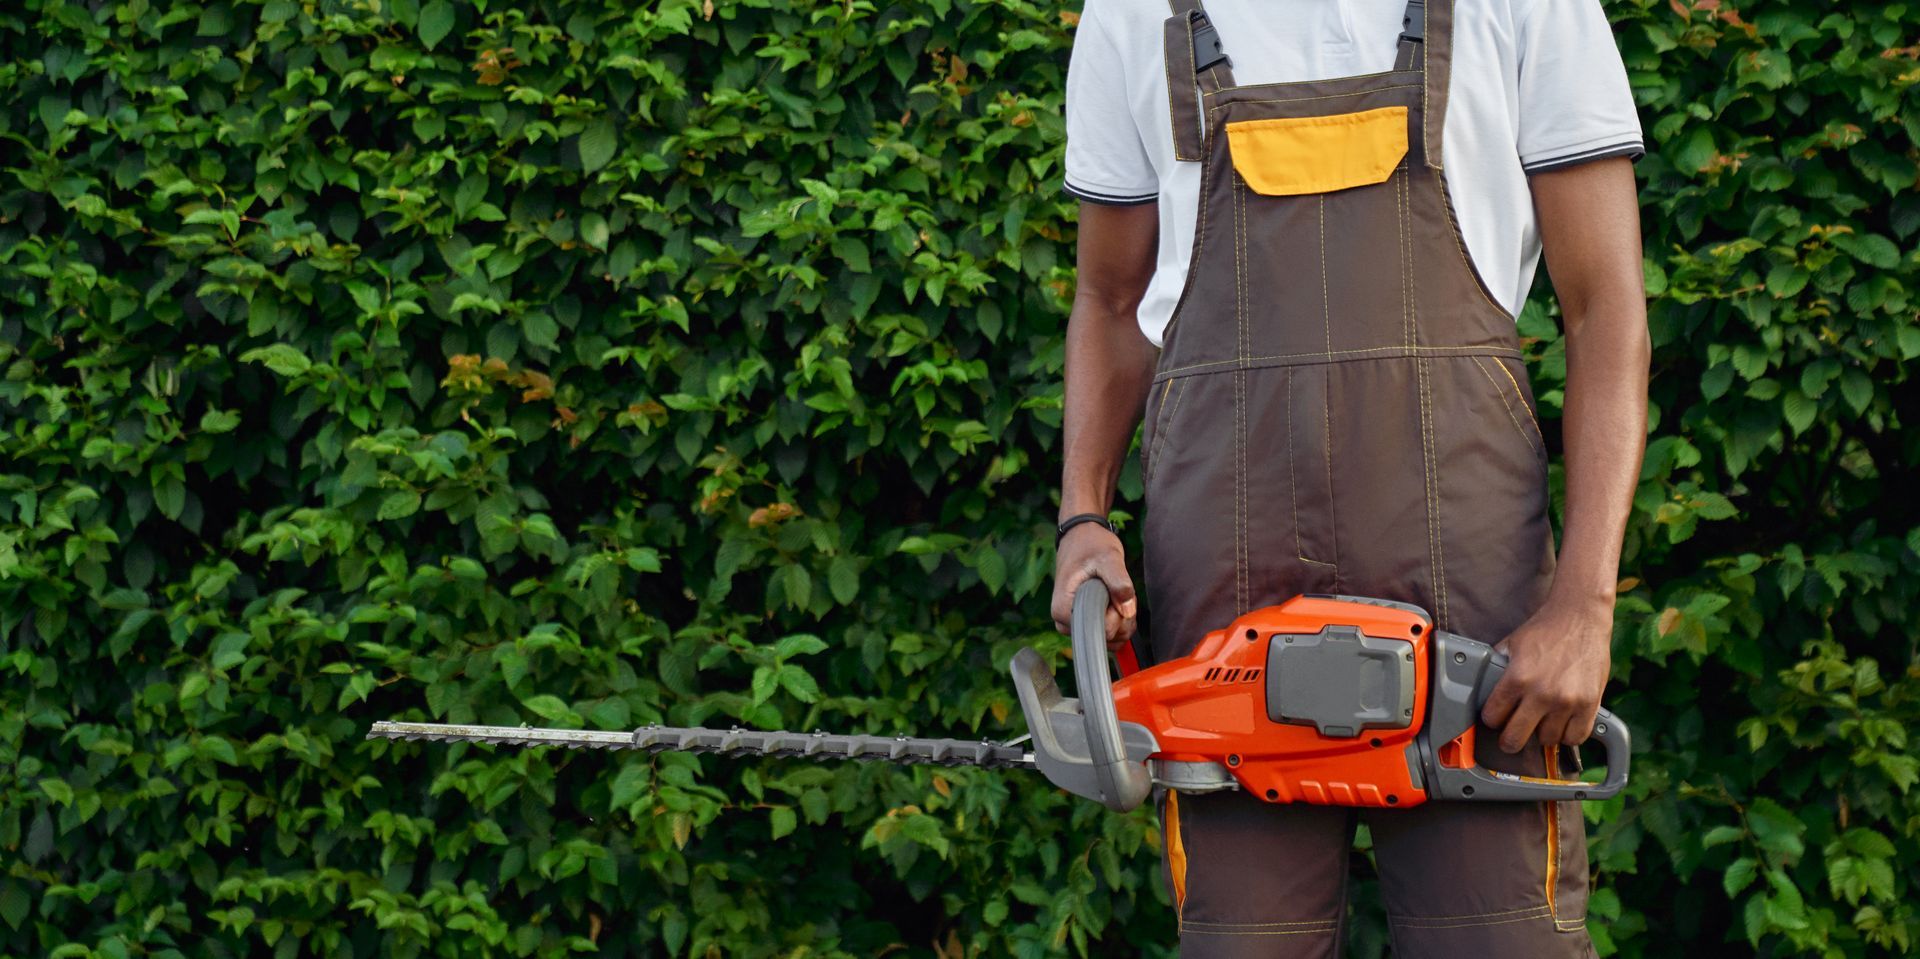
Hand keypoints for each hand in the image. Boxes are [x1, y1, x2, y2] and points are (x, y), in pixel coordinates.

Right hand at [1050, 523, 1137, 648]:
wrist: (1082, 537)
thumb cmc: (1090, 545)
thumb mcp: (1108, 557)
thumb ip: (1119, 582)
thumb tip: (1127, 611)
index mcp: (1063, 610)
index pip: (1099, 631)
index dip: (1115, 614)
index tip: (1113, 591)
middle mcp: (1065, 623)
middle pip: (1106, 637)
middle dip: (1121, 615)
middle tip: (1117, 587)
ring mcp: (1075, 625)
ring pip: (1111, 638)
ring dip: (1123, 618)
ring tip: (1117, 591)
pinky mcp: (1085, 623)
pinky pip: (1110, 634)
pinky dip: (1121, 620)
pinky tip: (1118, 600)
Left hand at [1478, 597, 1613, 752]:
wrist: (1580, 617)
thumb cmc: (1546, 629)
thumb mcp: (1511, 645)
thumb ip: (1498, 667)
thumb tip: (1483, 683)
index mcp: (1517, 678)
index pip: (1493, 717)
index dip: (1492, 720)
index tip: (1495, 719)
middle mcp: (1541, 693)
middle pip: (1515, 738)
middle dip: (1510, 739)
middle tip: (1512, 736)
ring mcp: (1567, 701)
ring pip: (1547, 740)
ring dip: (1542, 734)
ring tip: (1541, 723)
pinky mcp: (1590, 704)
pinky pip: (1576, 737)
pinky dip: (1568, 736)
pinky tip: (1563, 725)